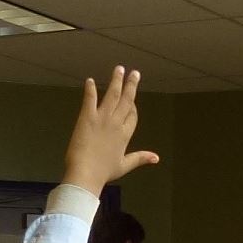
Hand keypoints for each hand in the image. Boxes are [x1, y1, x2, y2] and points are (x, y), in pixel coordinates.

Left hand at [62, 67, 158, 196]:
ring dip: (116, 81)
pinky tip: (90, 80)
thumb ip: (140, 158)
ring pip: (113, 95)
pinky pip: (90, 99)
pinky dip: (91, 89)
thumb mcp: (124, 166)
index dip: (133, 107)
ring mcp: (102, 119)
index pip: (132, 116)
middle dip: (131, 85)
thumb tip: (156, 158)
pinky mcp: (87, 117)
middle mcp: (116, 123)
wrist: (86, 174)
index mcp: (125, 135)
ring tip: (119, 69)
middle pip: (127, 100)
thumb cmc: (103, 172)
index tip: (132, 100)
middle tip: (134, 73)